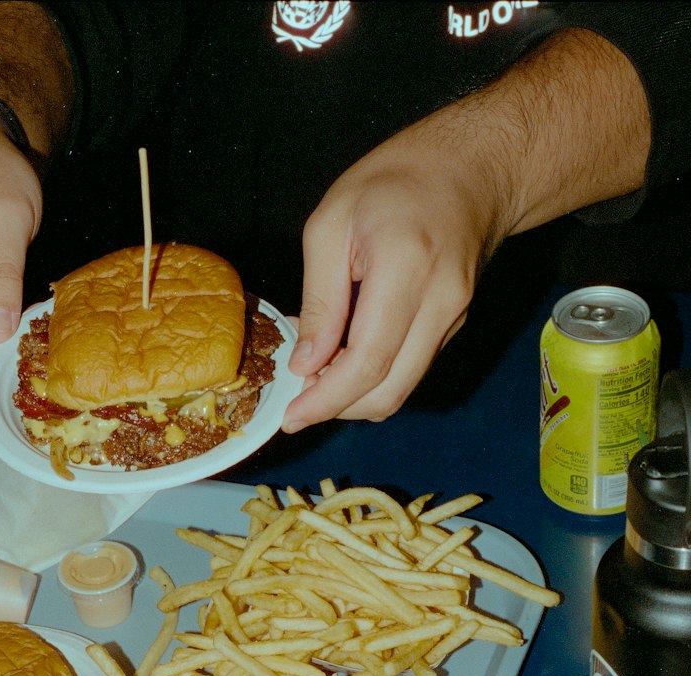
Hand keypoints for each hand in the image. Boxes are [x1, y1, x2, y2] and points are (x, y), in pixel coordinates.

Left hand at [283, 119, 503, 429]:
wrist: (474, 167)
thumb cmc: (395, 182)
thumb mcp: (332, 223)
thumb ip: (320, 299)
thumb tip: (306, 364)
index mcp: (405, 268)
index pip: (367, 362)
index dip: (326, 400)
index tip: (292, 416)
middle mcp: (440, 302)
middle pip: (388, 391)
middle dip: (339, 408)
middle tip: (301, 396)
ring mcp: (455, 317)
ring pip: (402, 388)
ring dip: (356, 396)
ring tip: (320, 372)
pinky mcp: (456, 325)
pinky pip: (411, 369)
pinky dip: (375, 376)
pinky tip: (348, 354)